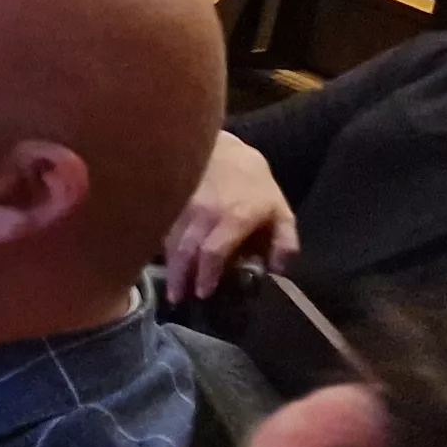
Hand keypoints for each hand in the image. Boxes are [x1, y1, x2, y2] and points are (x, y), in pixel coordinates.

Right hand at [161, 132, 297, 299]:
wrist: (225, 147)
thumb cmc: (254, 183)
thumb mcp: (280, 210)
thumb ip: (285, 242)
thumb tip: (278, 270)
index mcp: (234, 217)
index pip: (214, 251)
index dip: (207, 275)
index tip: (203, 294)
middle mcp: (205, 213)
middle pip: (187, 250)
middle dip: (181, 277)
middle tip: (176, 298)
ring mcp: (184, 204)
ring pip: (170, 240)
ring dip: (169, 265)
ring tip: (169, 286)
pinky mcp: (170, 199)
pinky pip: (162, 227)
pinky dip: (162, 247)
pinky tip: (162, 261)